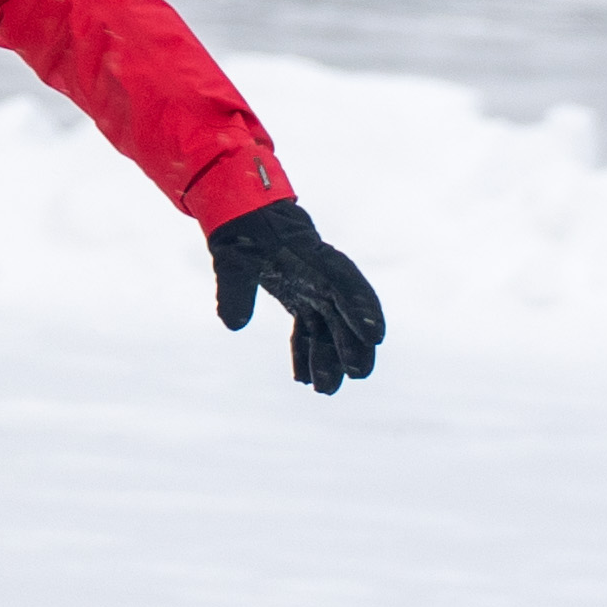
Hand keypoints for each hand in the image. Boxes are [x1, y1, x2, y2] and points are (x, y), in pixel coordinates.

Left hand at [208, 196, 385, 394]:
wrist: (240, 215)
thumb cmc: (241, 230)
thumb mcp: (232, 257)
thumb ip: (234, 289)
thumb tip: (233, 323)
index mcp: (313, 258)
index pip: (345, 284)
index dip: (362, 309)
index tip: (374, 337)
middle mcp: (320, 276)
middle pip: (345, 312)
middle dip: (354, 344)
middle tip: (357, 374)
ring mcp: (312, 289)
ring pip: (329, 327)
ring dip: (330, 357)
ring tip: (324, 390)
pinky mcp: (300, 299)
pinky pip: (310, 329)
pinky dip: (308, 353)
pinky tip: (304, 379)